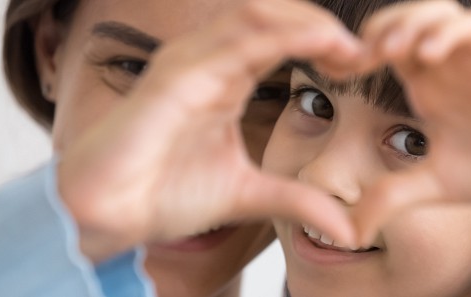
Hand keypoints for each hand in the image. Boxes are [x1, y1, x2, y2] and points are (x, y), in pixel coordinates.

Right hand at [56, 0, 363, 261]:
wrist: (108, 214)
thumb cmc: (164, 193)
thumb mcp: (249, 196)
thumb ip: (296, 200)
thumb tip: (348, 230)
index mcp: (226, 79)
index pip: (280, 39)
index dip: (323, 44)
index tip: (361, 65)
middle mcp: (208, 62)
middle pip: (272, 17)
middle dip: (320, 26)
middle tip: (361, 50)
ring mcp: (189, 63)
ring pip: (253, 15)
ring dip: (305, 23)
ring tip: (345, 44)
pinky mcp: (175, 77)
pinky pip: (232, 41)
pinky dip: (279, 35)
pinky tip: (315, 42)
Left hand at [351, 0, 470, 243]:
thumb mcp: (429, 186)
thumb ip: (388, 198)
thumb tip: (348, 233)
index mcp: (425, 85)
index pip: (381, 49)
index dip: (352, 54)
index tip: (330, 73)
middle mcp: (445, 65)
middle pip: (401, 20)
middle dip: (373, 31)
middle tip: (356, 59)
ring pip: (433, 11)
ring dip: (406, 23)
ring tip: (388, 51)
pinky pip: (467, 26)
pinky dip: (444, 33)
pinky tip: (428, 59)